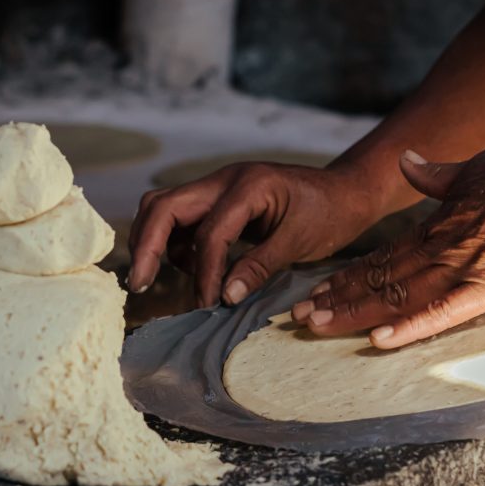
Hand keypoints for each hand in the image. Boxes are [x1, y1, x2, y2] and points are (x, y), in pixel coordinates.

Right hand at [128, 163, 373, 306]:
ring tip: (159, 278)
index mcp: (247, 185)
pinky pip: (179, 220)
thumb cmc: (330, 214)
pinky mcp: (215, 202)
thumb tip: (223, 298)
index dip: (204, 272)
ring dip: (155, 243)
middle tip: (139, 284)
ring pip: (163, 208)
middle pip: (163, 205)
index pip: (209, 231)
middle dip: (146, 245)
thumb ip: (259, 267)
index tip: (207, 305)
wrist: (345, 192)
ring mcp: (215, 188)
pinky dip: (174, 245)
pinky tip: (194, 270)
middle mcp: (223, 180)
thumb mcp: (299, 242)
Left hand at [292, 141, 484, 347]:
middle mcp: (441, 249)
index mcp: (436, 226)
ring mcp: (464, 269)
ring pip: (398, 295)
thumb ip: (435, 176)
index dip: (347, 276)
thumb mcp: (471, 168)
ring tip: (318, 326)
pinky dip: (411, 327)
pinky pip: (443, 311)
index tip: (317, 290)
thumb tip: (406, 162)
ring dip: (356, 312)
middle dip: (337, 299)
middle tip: (298, 316)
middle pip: (379, 279)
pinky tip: (379, 341)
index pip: (381, 258)